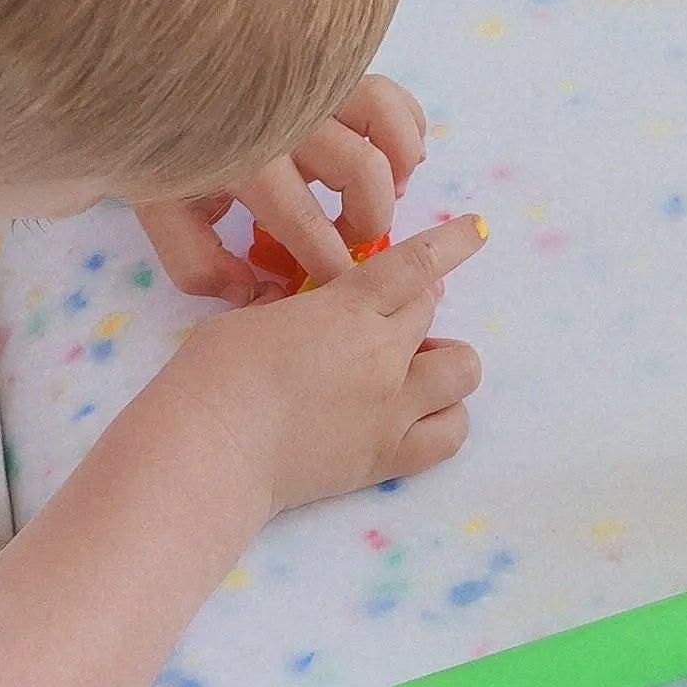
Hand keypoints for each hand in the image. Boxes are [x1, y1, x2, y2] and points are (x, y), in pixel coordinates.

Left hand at [137, 76, 433, 299]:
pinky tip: (387, 154)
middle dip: (369, 220)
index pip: (306, 224)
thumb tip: (256, 293)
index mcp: (243, 158)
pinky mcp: (327, 67)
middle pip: (363, 171)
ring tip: (387, 191)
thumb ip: (201, 264)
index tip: (337, 283)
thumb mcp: (162, 213)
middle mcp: (285, 116)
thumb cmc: (159, 147)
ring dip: (397, 166)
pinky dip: (404, 127)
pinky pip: (388, 93)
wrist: (147, 72)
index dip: (331, 265)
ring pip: (386, 118)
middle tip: (352, 239)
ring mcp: (311, 85)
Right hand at [161, 210, 480, 516]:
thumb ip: (289, 308)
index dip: (450, 243)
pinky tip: (418, 414)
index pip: (414, 265)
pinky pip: (451, 434)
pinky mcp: (388, 457)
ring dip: (444, 359)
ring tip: (412, 369)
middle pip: (430, 308)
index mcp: (346, 309)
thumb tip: (296, 311)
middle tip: (390, 314)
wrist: (210, 453)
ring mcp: (392, 408)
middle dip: (417, 301)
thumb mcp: (248, 317)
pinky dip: (446, 418)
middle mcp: (383, 354)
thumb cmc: (212, 376)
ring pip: (462, 369)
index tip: (476, 230)